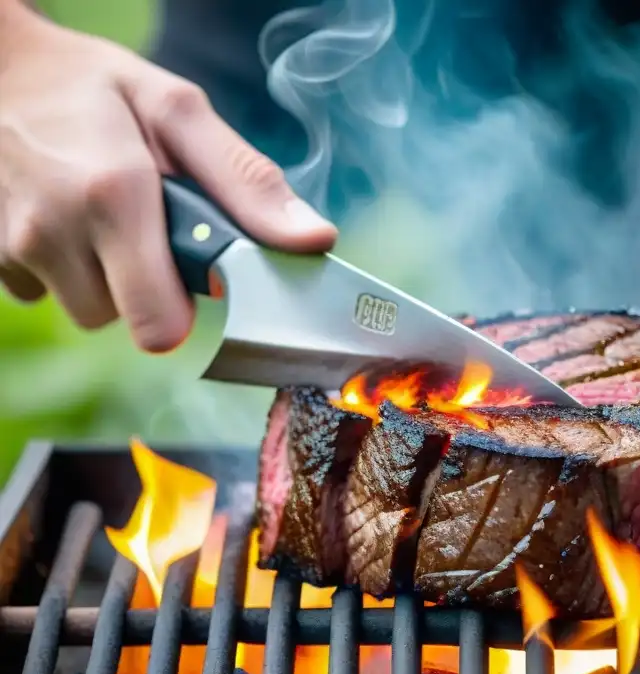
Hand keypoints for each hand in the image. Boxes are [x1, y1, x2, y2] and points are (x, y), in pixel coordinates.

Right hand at [0, 5, 337, 351]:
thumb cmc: (92, 85)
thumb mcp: (179, 111)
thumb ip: (247, 183)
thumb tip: (314, 239)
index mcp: (113, 197)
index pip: (160, 326)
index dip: (188, 306)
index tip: (196, 267)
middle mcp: (54, 232)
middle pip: (129, 324)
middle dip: (152, 290)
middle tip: (151, 230)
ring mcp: (13, 248)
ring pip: (88, 310)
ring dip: (110, 280)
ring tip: (109, 219)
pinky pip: (45, 292)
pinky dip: (66, 269)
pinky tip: (69, 221)